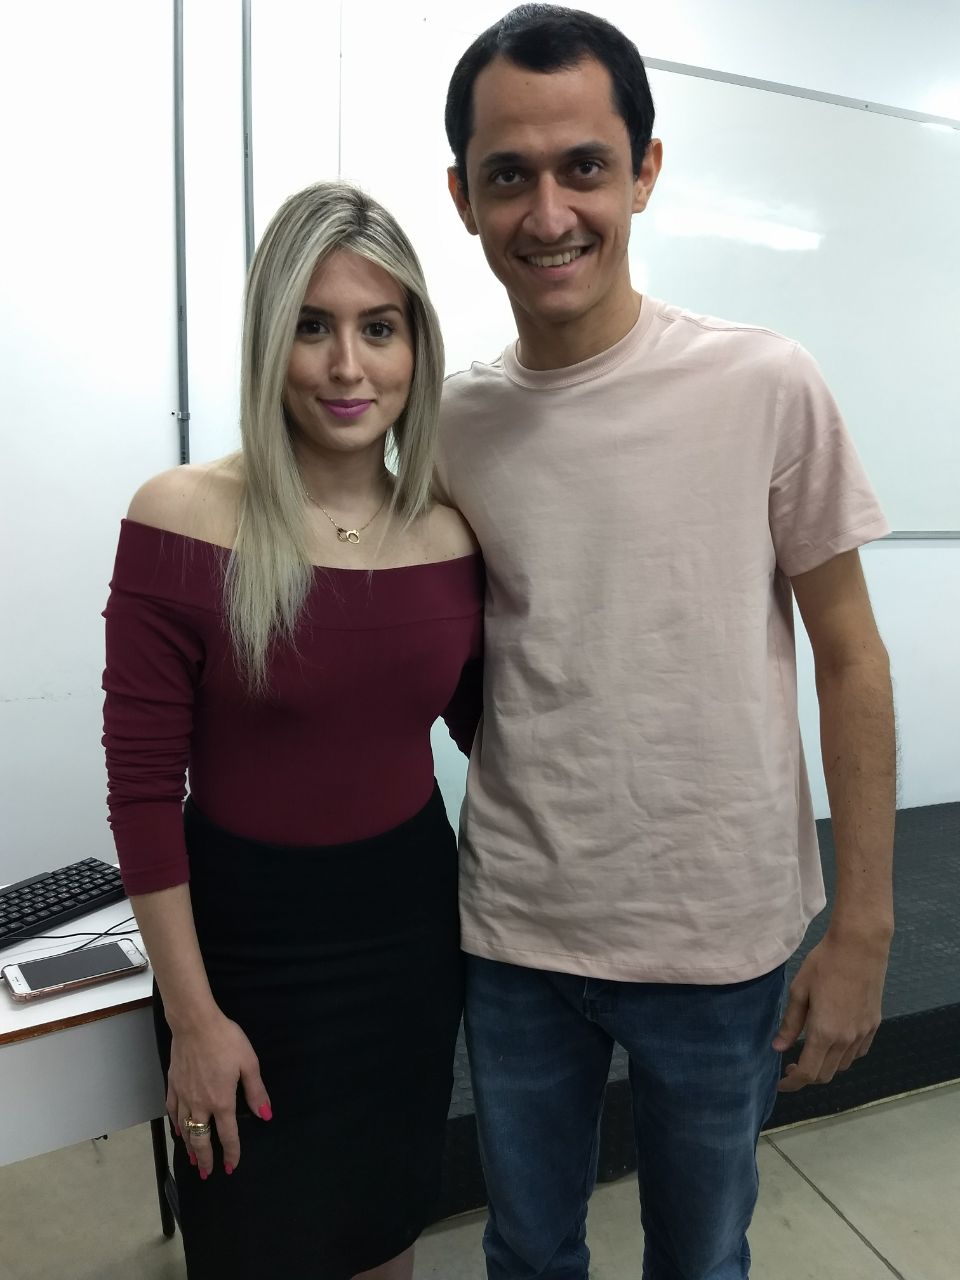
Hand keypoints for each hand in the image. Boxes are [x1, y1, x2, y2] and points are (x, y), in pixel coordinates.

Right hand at [167, 1012, 271, 1177]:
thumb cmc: (225, 1040)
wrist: (195, 1024)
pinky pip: (172, 1112)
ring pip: (185, 1129)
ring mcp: (183, 1096)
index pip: (227, 1135)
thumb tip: (265, 1115)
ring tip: (193, 1160)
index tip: (230, 1167)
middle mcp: (200, 1104)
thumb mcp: (249, 1063)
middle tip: (207, 1173)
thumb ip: (256, 1092)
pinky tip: (178, 1131)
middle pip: (202, 1139)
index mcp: (221, 1101)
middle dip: (206, 1159)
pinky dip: (175, 1126)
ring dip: (190, 1147)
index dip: (230, 1153)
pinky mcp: (172, 1085)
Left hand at [773, 929, 888, 1091]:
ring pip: (843, 1065)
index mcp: (824, 1033)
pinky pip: (858, 1052)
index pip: (808, 1073)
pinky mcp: (874, 1025)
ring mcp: (863, 1033)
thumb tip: (778, 1048)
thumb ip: (790, 1024)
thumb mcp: (799, 991)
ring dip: (825, 1066)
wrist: (860, 947)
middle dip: (807, 1076)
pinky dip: (843, 1056)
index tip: (781, 1083)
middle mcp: (846, 1040)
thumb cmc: (824, 964)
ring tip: (811, 1051)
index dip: (793, 1083)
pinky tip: (833, 1042)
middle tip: (791, 1065)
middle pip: (826, 1074)